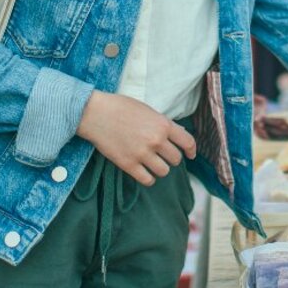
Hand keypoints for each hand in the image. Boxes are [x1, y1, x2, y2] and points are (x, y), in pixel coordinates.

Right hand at [77, 91, 196, 186]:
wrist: (96, 113)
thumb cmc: (121, 107)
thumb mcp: (148, 110)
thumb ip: (163, 124)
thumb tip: (178, 135)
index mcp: (163, 125)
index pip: (187, 142)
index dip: (192, 150)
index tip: (191, 155)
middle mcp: (156, 141)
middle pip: (175, 159)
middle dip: (171, 158)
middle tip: (163, 155)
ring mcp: (142, 154)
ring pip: (164, 171)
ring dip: (160, 169)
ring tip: (153, 163)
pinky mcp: (128, 165)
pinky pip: (147, 180)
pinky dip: (149, 178)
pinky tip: (144, 172)